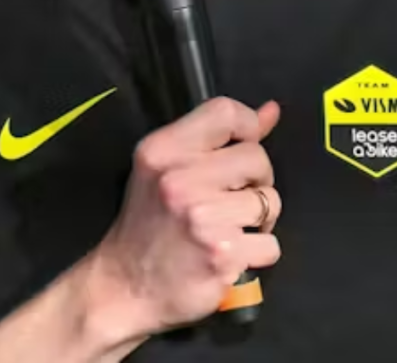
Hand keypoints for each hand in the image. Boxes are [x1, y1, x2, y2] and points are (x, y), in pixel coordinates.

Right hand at [83, 97, 281, 342]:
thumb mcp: (167, 166)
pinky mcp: (222, 256)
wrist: (125, 286)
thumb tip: (271, 110)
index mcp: (164, 150)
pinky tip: (231, 253)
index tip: (245, 145)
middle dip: (256, 178)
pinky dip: (257, 252)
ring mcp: (202, 219)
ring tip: (229, 226)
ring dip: (258, 218)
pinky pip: (270, 244)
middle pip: (257, 157)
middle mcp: (180, 180)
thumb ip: (217, 135)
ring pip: (269, 201)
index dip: (248, 125)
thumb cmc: (148, 221)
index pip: (225, 112)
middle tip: (232, 197)